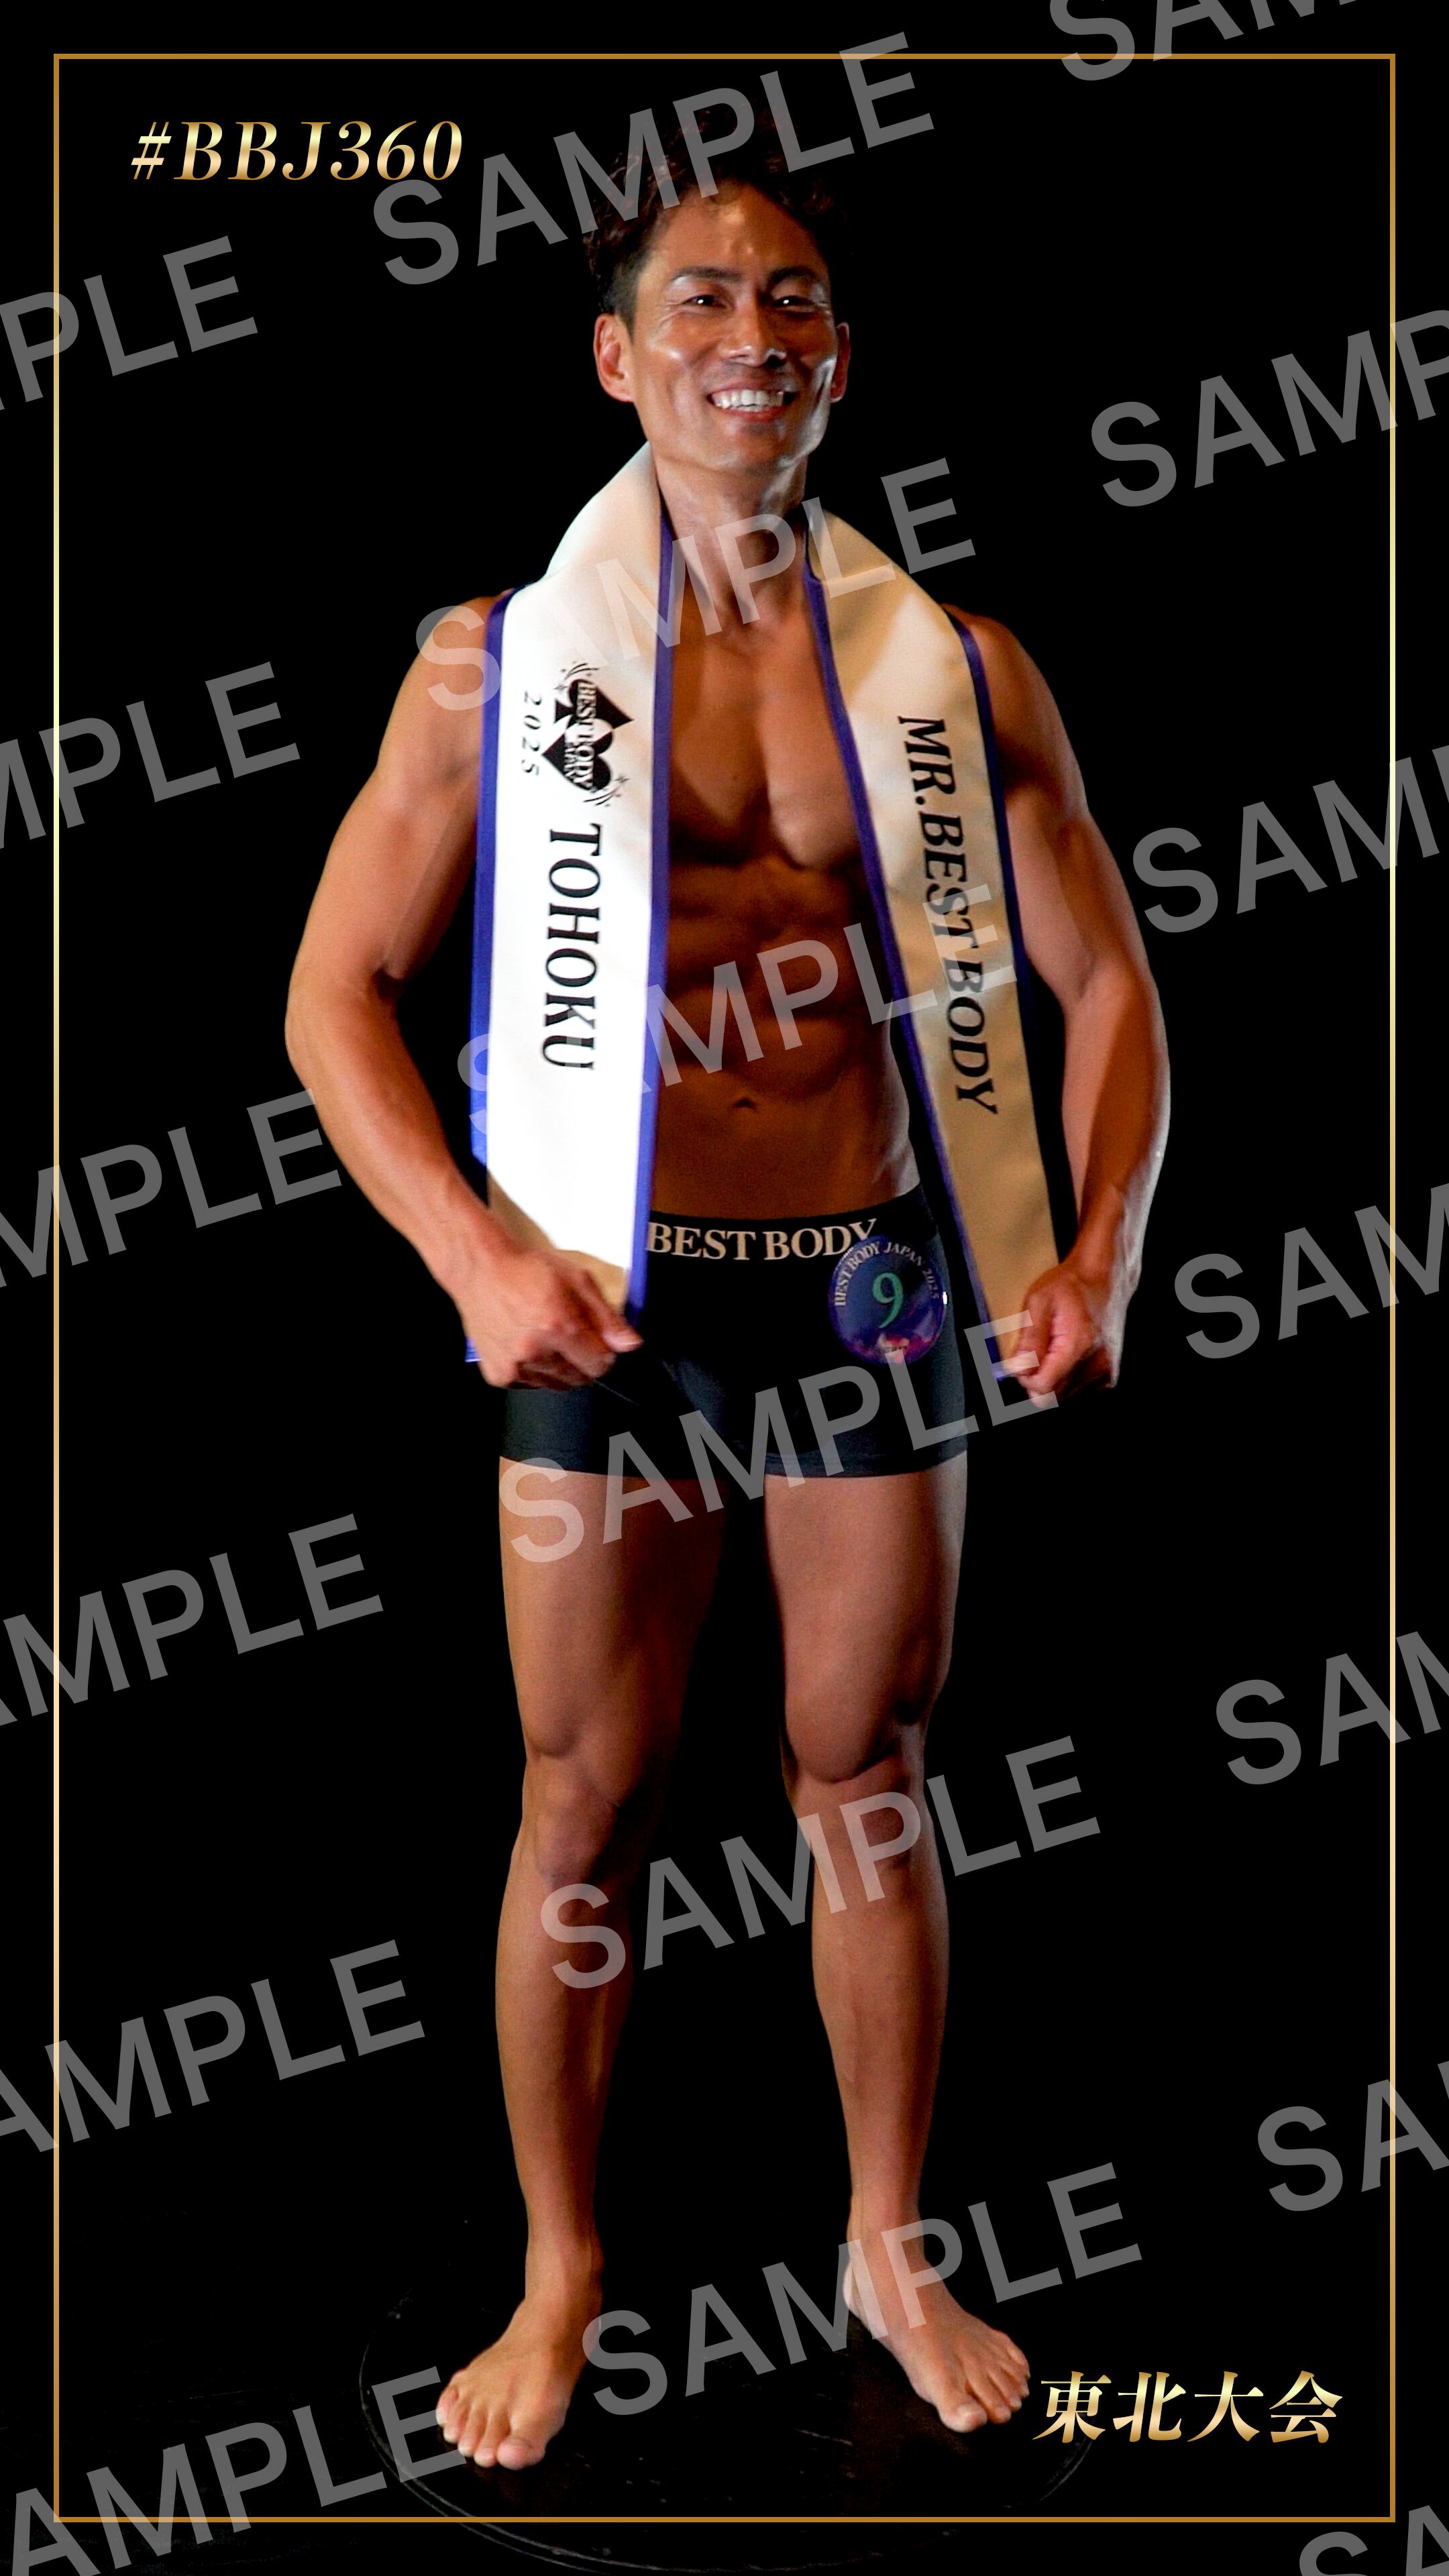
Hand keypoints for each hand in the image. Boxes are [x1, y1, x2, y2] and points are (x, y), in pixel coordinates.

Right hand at [460, 1240, 641, 1389]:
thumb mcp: (577, 1280)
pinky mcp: (498, 1375)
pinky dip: (534, 1371)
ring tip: (544, 1337)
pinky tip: (524, 1344)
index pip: (600, 1364)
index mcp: (559, 1328)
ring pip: (556, 1384)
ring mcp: (514, 1367)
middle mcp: (536, 1352)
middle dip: (582, 1360)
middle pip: (579, 1378)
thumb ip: (607, 1316)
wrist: (479, 1270)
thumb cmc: (529, 1270)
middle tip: (568, 1335)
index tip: (593, 1337)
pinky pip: (530, 1384)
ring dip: (558, 1367)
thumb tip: (631, 1345)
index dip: (602, 1351)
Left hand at [1004, 1257, 1123, 1404]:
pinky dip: (1065, 1377)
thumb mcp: (1038, 1302)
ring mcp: (1104, 1369)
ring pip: (1063, 1395)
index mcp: (1077, 1345)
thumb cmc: (1068, 1286)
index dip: (1025, 1377)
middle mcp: (1096, 1362)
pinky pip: (1077, 1389)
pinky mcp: (1107, 1373)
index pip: (1043, 1387)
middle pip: (1053, 1395)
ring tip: (1052, 1349)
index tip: (1022, 1360)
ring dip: (1051, 1378)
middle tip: (1035, 1351)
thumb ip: (1029, 1338)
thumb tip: (1017, 1369)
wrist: (1096, 1278)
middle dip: (1037, 1378)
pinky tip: (1064, 1355)